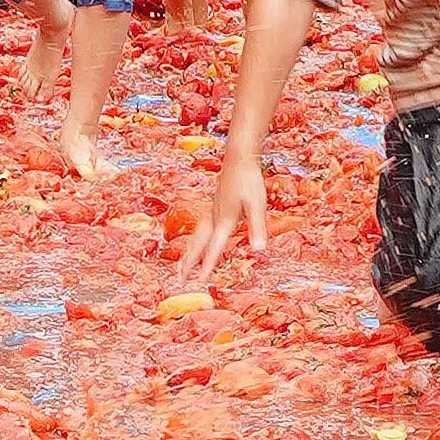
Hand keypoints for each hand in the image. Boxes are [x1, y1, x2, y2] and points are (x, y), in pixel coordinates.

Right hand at [178, 160, 266, 276]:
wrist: (239, 158)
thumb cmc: (248, 179)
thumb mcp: (257, 204)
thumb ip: (257, 227)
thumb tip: (259, 249)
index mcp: (224, 220)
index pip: (213, 248)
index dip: (207, 266)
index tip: (199, 281)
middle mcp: (214, 217)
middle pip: (197, 244)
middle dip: (188, 262)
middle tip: (180, 278)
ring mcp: (212, 211)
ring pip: (196, 236)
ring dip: (189, 252)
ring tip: (183, 265)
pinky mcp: (214, 206)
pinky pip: (201, 228)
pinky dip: (196, 239)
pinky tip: (199, 241)